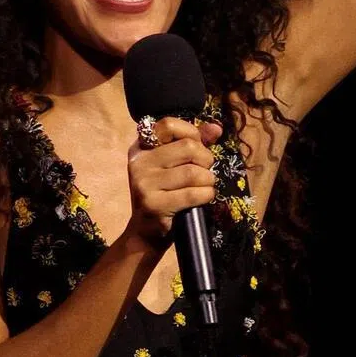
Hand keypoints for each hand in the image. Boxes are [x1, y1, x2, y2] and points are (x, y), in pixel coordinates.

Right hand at [124, 116, 223, 250]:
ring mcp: (144, 183)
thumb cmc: (164, 193)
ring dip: (208, 180)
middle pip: (187, 147)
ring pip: (193, 172)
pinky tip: (204, 197)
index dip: (191, 132)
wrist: (146, 231)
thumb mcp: (173, 165)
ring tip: (205, 186)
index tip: (199, 146)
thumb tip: (216, 128)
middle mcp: (139, 162)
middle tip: (205, 171)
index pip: (168, 124)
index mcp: (141, 147)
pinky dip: (206, 194)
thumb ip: (193, 143)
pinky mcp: (154, 204)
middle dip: (206, 159)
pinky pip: (193, 193)